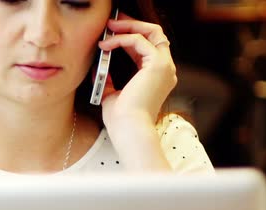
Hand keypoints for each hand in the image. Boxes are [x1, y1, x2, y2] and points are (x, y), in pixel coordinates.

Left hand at [98, 13, 176, 128]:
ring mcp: (165, 67)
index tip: (111, 32)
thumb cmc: (121, 119)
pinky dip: (121, 39)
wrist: (128, 130)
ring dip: (127, 27)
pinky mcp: (159, 65)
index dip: (130, 36)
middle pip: (154, 34)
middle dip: (132, 25)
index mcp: (157, 77)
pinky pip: (140, 41)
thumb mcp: (111, 95)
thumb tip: (99, 66)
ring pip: (152, 32)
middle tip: (111, 22)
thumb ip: (108, 80)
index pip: (148, 47)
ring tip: (107, 28)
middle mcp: (166, 70)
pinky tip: (106, 45)